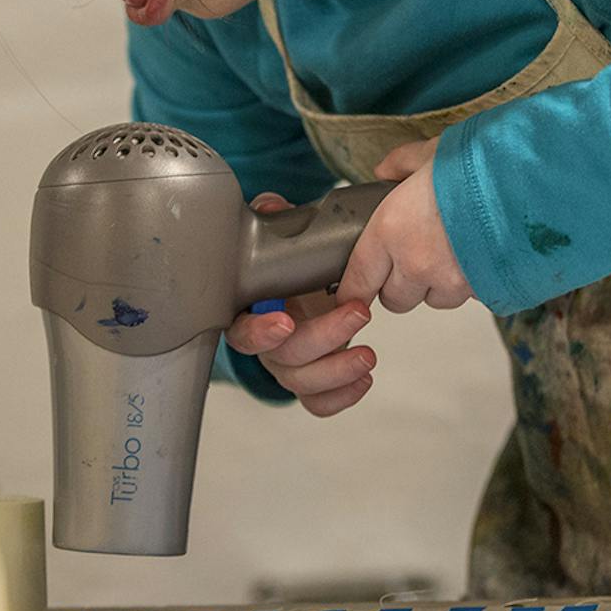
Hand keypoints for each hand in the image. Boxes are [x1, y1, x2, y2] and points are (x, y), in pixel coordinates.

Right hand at [225, 192, 376, 417]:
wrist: (308, 283)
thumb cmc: (293, 265)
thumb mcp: (283, 236)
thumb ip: (274, 219)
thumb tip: (272, 208)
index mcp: (251, 312)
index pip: (242, 332)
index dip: (260, 332)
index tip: (285, 320)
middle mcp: (267, 344)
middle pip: (283, 357)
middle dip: (323, 338)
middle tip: (358, 313)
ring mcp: (289, 366)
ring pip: (302, 384)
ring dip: (337, 371)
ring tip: (368, 355)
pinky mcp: (313, 382)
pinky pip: (319, 402)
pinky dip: (342, 396)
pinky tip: (363, 380)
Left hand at [338, 137, 472, 314]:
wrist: (531, 180)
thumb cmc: (480, 164)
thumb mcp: (431, 153)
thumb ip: (401, 164)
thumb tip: (384, 172)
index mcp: (390, 230)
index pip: (358, 280)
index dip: (354, 289)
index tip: (355, 290)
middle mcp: (416, 263)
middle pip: (394, 300)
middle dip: (400, 283)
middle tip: (412, 256)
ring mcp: (451, 281)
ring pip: (433, 300)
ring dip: (436, 284)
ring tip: (452, 251)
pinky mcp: (483, 290)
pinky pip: (468, 297)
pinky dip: (470, 283)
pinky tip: (479, 255)